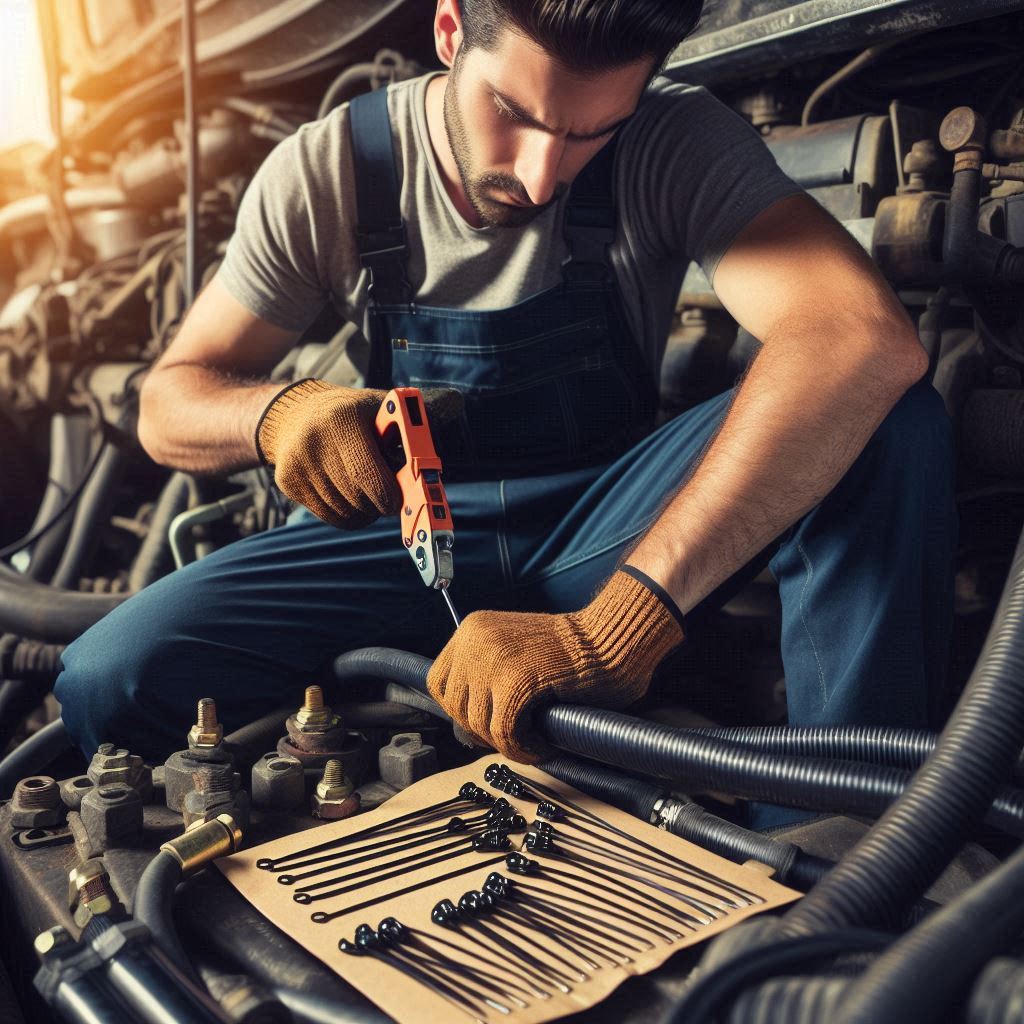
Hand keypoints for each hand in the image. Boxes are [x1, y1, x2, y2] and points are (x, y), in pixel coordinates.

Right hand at [256, 379, 459, 528]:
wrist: (294, 414)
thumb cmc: (353, 414)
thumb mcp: (381, 407)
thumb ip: (418, 415)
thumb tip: (456, 402)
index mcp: (343, 419)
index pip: (370, 476)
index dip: (391, 495)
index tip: (401, 497)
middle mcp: (315, 441)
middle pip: (361, 498)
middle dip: (382, 501)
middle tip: (390, 490)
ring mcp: (298, 464)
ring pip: (348, 512)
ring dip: (367, 509)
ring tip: (367, 487)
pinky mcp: (288, 483)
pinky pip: (333, 517)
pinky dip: (349, 513)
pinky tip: (350, 493)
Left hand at [427, 569, 684, 761]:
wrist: (610, 641)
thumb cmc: (572, 653)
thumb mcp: (513, 650)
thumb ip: (485, 672)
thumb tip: (465, 721)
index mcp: (472, 629)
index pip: (439, 684)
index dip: (463, 710)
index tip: (488, 721)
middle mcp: (476, 640)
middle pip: (455, 708)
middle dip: (484, 729)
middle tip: (515, 735)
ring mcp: (494, 659)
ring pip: (479, 724)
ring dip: (506, 742)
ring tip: (533, 740)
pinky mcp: (516, 681)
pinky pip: (505, 732)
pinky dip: (522, 747)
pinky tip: (541, 745)